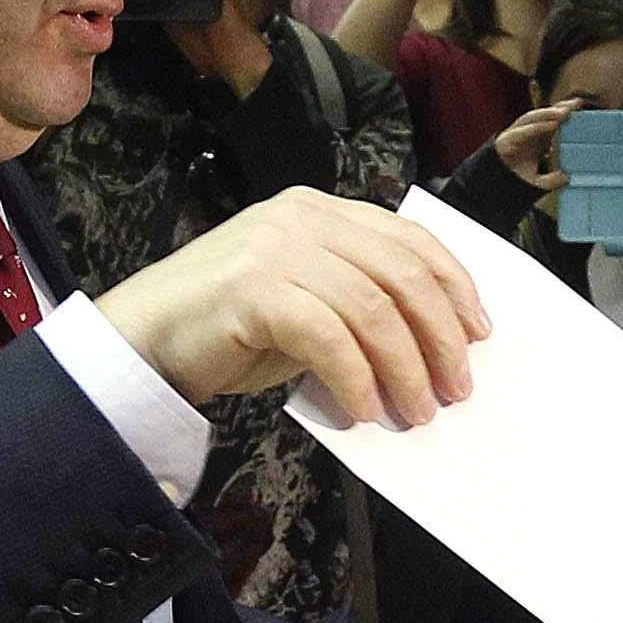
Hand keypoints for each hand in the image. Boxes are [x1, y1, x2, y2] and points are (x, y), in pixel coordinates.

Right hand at [94, 188, 488, 426]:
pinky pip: (328, 336)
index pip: (410, 238)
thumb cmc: (229, 331)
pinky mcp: (253, 289)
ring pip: (373, 307)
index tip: (479, 335)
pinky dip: (355, 378)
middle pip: (402, 272)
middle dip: (440, 336)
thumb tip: (433, 349)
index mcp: (321, 211)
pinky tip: (364, 411)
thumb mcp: (307, 303)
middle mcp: (302, 218)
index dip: (455, 286)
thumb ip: (359, 306)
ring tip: (416, 411)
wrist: (144, 340)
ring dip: (405, 367)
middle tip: (456, 388)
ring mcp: (275, 249)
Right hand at [489, 99, 575, 193]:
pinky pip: (522, 130)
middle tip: (576, 105)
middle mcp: (528, 133)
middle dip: (560, 108)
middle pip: (545, 116)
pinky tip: (549, 125)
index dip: (566, 112)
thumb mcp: (538, 183)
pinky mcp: (506, 139)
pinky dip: (536, 126)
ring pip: (533, 119)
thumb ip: (551, 181)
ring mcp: (517, 134)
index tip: (580, 106)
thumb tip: (566, 178)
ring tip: (564, 112)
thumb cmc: (517, 179)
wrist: (494, 187)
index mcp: (538, 139)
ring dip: (548, 114)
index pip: (554, 122)